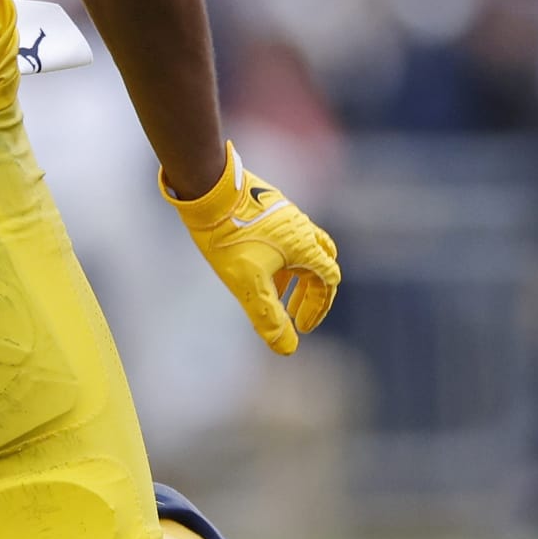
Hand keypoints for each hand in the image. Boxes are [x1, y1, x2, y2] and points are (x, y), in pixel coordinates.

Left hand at [161, 143, 339, 355]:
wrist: (209, 189)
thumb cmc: (230, 236)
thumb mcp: (248, 283)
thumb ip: (268, 317)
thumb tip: (287, 349)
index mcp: (305, 246)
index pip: (328, 281)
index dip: (318, 308)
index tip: (301, 327)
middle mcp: (301, 227)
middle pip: (320, 265)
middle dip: (310, 294)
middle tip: (294, 316)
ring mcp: (285, 214)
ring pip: (301, 250)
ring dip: (293, 278)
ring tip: (275, 295)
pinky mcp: (267, 207)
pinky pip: (283, 237)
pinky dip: (279, 260)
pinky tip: (255, 267)